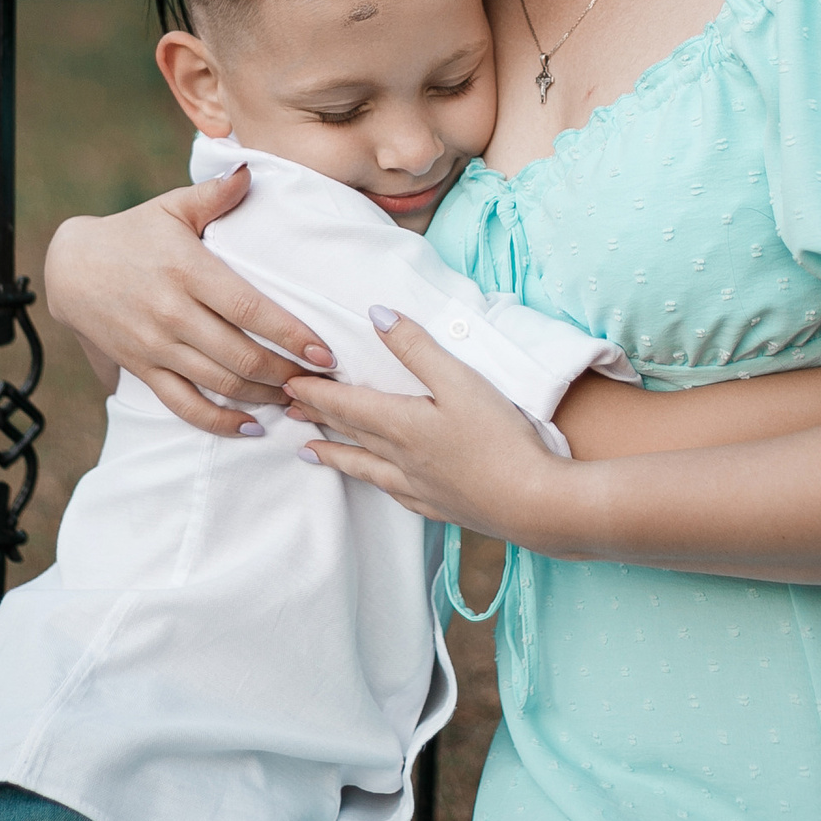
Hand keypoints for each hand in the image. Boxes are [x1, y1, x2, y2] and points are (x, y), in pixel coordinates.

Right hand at [43, 168, 336, 435]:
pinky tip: (252, 426)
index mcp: (187, 270)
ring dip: (264, 398)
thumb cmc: (132, 233)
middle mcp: (172, 313)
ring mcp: (155, 346)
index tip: (323, 352)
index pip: (248, 310)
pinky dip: (219, 423)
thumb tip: (249, 169)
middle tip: (321, 383)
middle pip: (240, 355)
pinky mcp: (142, 370)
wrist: (70, 268)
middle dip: (287, 374)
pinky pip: (184, 406)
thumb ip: (214, 194)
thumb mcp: (171, 207)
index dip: (290, 334)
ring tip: (298, 401)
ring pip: (219, 384)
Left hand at [285, 307, 574, 539]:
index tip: (287, 381)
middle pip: (349, 432)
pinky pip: (392, 492)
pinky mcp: (439, 505)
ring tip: (309, 452)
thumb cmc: (500, 437)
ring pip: (364, 466)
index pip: (345, 403)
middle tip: (289, 408)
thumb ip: (416, 347)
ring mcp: (417, 486)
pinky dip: (373, 482)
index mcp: (401, 424)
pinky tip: (378, 483)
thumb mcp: (460, 380)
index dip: (315, 391)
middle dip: (317, 417)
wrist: (532, 503)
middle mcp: (400, 458)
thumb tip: (376, 314)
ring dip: (334, 454)